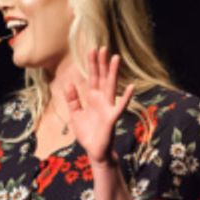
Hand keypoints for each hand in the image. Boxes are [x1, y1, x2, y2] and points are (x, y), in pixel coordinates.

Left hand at [64, 47, 134, 164]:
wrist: (94, 151)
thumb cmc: (88, 133)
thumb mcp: (75, 114)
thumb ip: (73, 99)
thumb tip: (69, 83)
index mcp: (93, 98)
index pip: (93, 78)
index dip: (92, 64)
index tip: (92, 50)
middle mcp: (102, 100)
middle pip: (102, 78)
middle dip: (102, 64)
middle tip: (103, 48)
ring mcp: (108, 108)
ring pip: (111, 87)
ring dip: (113, 73)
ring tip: (115, 58)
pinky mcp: (112, 118)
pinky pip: (120, 106)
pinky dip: (125, 97)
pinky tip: (130, 87)